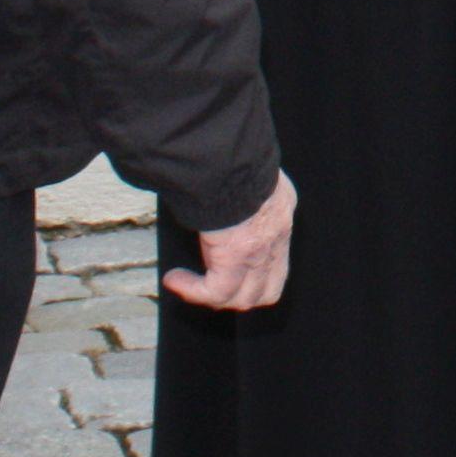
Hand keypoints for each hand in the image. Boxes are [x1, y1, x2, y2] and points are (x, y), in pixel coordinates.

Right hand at [166, 174, 296, 311]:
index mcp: (280, 211)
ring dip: (214, 297)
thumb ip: (240, 188)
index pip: (278, 255)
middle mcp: (277, 236)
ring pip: (245, 297)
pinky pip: (215, 291)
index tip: (229, 265)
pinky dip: (193, 291)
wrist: (232, 162)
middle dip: (240, 295)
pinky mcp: (235, 261)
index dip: (257, 271)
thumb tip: (217, 189)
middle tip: (211, 286)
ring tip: (188, 284)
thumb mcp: (248, 172)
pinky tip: (174, 279)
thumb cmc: (233, 158)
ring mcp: (260, 253)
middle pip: (268, 289)